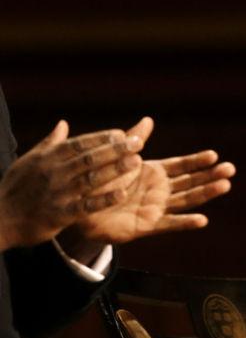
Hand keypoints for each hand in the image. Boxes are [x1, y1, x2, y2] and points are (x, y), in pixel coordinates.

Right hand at [0, 121, 143, 250]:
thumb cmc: (14, 188)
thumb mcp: (28, 161)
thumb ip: (49, 143)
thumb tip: (63, 123)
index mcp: (48, 158)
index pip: (79, 144)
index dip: (102, 138)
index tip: (123, 133)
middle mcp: (54, 173)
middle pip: (90, 158)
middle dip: (115, 149)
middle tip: (139, 142)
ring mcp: (57, 194)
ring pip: (91, 179)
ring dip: (115, 169)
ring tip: (136, 161)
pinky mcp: (59, 214)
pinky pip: (86, 205)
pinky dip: (105, 199)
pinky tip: (123, 193)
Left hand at [60, 118, 234, 253]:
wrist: (79, 209)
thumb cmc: (97, 181)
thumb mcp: (117, 157)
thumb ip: (133, 140)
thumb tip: (148, 119)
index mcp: (155, 173)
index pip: (182, 165)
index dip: (198, 161)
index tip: (214, 155)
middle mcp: (160, 190)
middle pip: (191, 181)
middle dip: (211, 175)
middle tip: (230, 169)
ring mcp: (157, 208)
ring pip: (187, 199)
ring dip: (206, 193)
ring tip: (225, 185)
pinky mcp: (148, 225)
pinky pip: (169, 223)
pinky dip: (185, 223)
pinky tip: (202, 220)